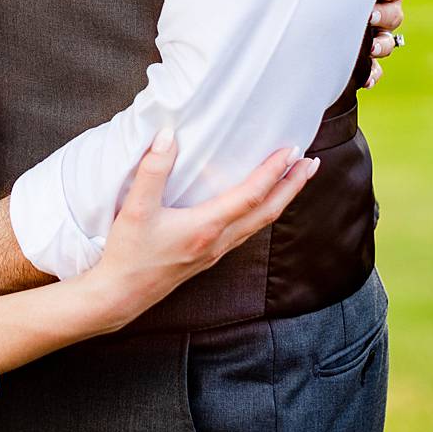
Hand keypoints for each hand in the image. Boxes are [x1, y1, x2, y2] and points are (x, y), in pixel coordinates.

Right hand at [88, 132, 317, 333]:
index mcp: (206, 227)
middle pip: (267, 212)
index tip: (292, 150)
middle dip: (292, 187)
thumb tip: (168, 135)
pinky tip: (256, 204)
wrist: (120, 296)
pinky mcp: (207, 256)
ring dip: (280, 199)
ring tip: (293, 180)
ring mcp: (215, 252)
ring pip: (259, 223)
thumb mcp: (135, 209)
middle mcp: (218, 242)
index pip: (251, 196)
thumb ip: (152, 170)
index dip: (273, 172)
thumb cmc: (128, 255)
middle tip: (312, 164)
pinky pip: (245, 231)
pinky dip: (261, 212)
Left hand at [365, 0, 405, 87]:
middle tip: (369, 16)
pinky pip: (376, 71)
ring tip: (369, 48)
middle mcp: (375, 14)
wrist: (285, 30)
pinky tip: (365, 78)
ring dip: (382, 45)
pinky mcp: (361, 63)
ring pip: (389, 42)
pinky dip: (373, 74)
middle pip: (395, 15)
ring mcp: (371, 39)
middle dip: (385, 16)